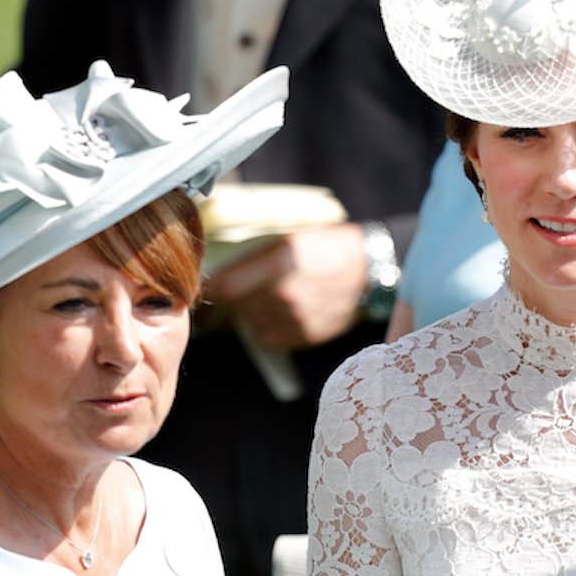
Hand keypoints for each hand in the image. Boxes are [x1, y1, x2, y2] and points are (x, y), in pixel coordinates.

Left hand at [203, 224, 367, 349]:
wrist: (368, 268)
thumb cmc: (327, 246)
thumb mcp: (289, 238)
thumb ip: (254, 258)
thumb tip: (218, 273)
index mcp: (279, 263)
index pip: (225, 287)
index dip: (212, 287)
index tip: (208, 284)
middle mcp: (285, 294)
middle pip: (237, 306)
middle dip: (236, 297)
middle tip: (246, 286)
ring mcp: (296, 318)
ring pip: (251, 322)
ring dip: (253, 312)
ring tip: (272, 295)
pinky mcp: (305, 336)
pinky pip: (268, 336)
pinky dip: (268, 325)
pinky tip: (282, 310)